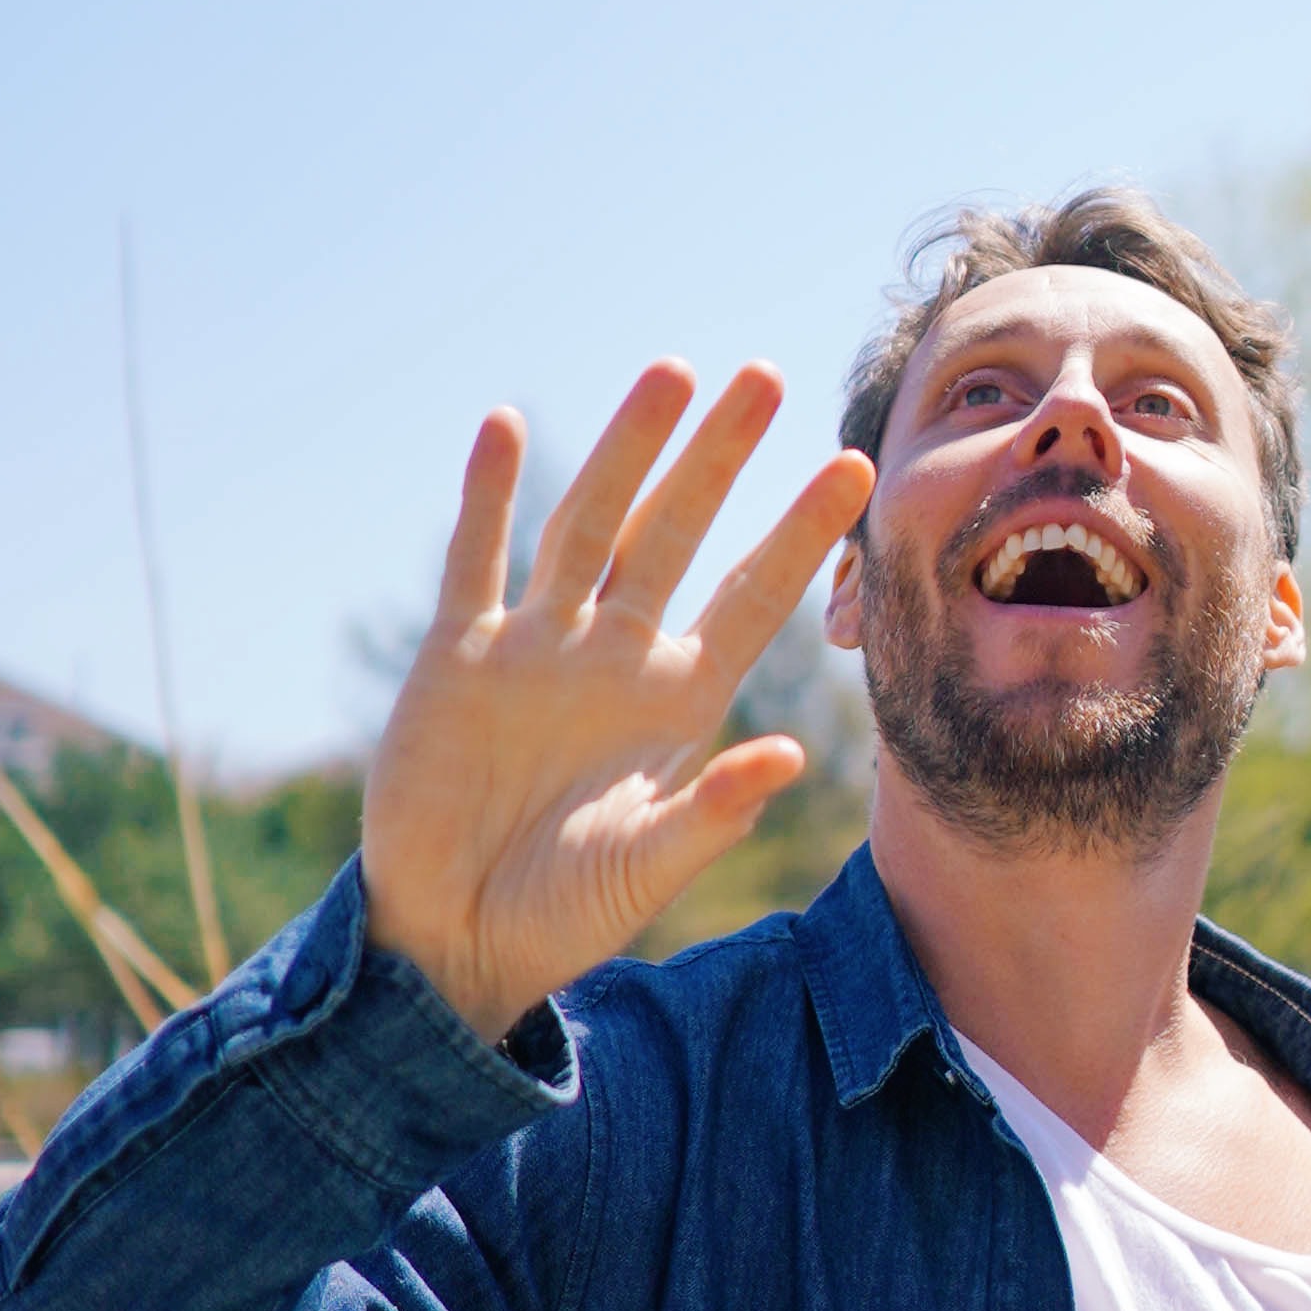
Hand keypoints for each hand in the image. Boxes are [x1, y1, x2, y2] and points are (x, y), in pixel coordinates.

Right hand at [361, 364, 873, 1047]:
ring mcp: (536, 647)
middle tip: (769, 377)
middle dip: (719, 457)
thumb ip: (713, 811)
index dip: (801, 534)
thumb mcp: (646, 865)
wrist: (454, 937)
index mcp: (676, 701)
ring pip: (587, 526)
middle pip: (676, 533)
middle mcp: (614, 656)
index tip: (857, 467)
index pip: (751, 597)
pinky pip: (478, 561)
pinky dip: (488, 496)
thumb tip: (792, 755)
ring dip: (627, 450)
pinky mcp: (458, 657)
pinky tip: (507, 428)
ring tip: (671, 373)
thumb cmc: (563, 912)